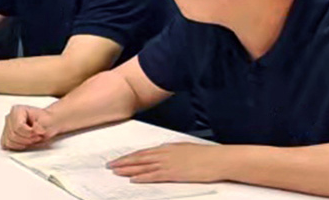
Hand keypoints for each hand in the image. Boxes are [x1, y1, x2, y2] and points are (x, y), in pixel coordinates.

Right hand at [1, 106, 58, 150]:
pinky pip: (7, 144)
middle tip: (37, 137)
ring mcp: (7, 127)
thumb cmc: (46, 121)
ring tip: (32, 140)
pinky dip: (17, 146)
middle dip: (27, 139)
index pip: (18, 126)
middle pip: (13, 134)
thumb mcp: (46, 122)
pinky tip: (25, 143)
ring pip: (9, 141)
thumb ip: (39, 127)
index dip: (29, 133)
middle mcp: (10, 117)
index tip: (39, 133)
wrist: (47, 124)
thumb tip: (33, 130)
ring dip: (23, 143)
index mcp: (17, 110)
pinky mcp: (7, 135)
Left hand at [107, 143, 226, 182]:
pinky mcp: (174, 173)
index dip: (129, 156)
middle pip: (139, 158)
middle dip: (122, 162)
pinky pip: (154, 176)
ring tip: (115, 172)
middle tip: (110, 166)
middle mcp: (164, 154)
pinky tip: (133, 179)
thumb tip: (162, 153)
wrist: (218, 159)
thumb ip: (171, 151)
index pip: (143, 152)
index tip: (118, 159)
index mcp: (167, 148)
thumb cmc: (205, 155)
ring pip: (143, 167)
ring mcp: (168, 164)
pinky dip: (142, 177)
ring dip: (128, 169)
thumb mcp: (184, 149)